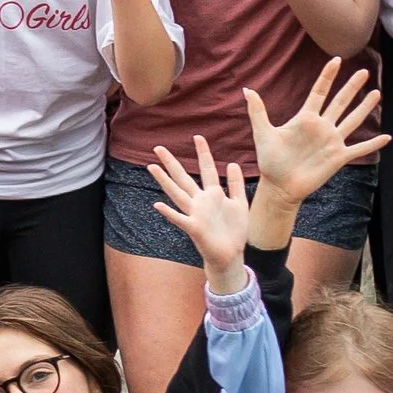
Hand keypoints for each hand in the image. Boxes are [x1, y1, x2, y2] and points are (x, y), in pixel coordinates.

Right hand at [148, 135, 250, 282]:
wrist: (231, 255)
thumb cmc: (234, 231)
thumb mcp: (240, 204)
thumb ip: (236, 184)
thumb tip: (231, 163)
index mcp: (213, 195)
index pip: (206, 169)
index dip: (203, 153)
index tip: (198, 137)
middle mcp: (200, 202)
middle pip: (183, 178)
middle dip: (172, 163)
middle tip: (158, 148)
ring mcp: (195, 214)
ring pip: (177, 194)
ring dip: (164, 181)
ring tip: (152, 167)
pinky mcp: (194, 228)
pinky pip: (179, 219)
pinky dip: (169, 212)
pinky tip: (158, 205)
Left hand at [246, 59, 387, 207]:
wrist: (279, 186)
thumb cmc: (270, 160)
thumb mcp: (263, 133)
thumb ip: (257, 111)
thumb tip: (247, 89)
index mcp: (305, 119)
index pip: (319, 92)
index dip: (327, 76)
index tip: (336, 59)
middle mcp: (322, 127)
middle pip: (340, 102)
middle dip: (351, 87)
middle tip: (364, 71)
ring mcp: (332, 141)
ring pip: (352, 120)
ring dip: (365, 107)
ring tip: (376, 93)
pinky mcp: (338, 157)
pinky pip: (359, 149)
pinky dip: (373, 144)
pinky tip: (387, 137)